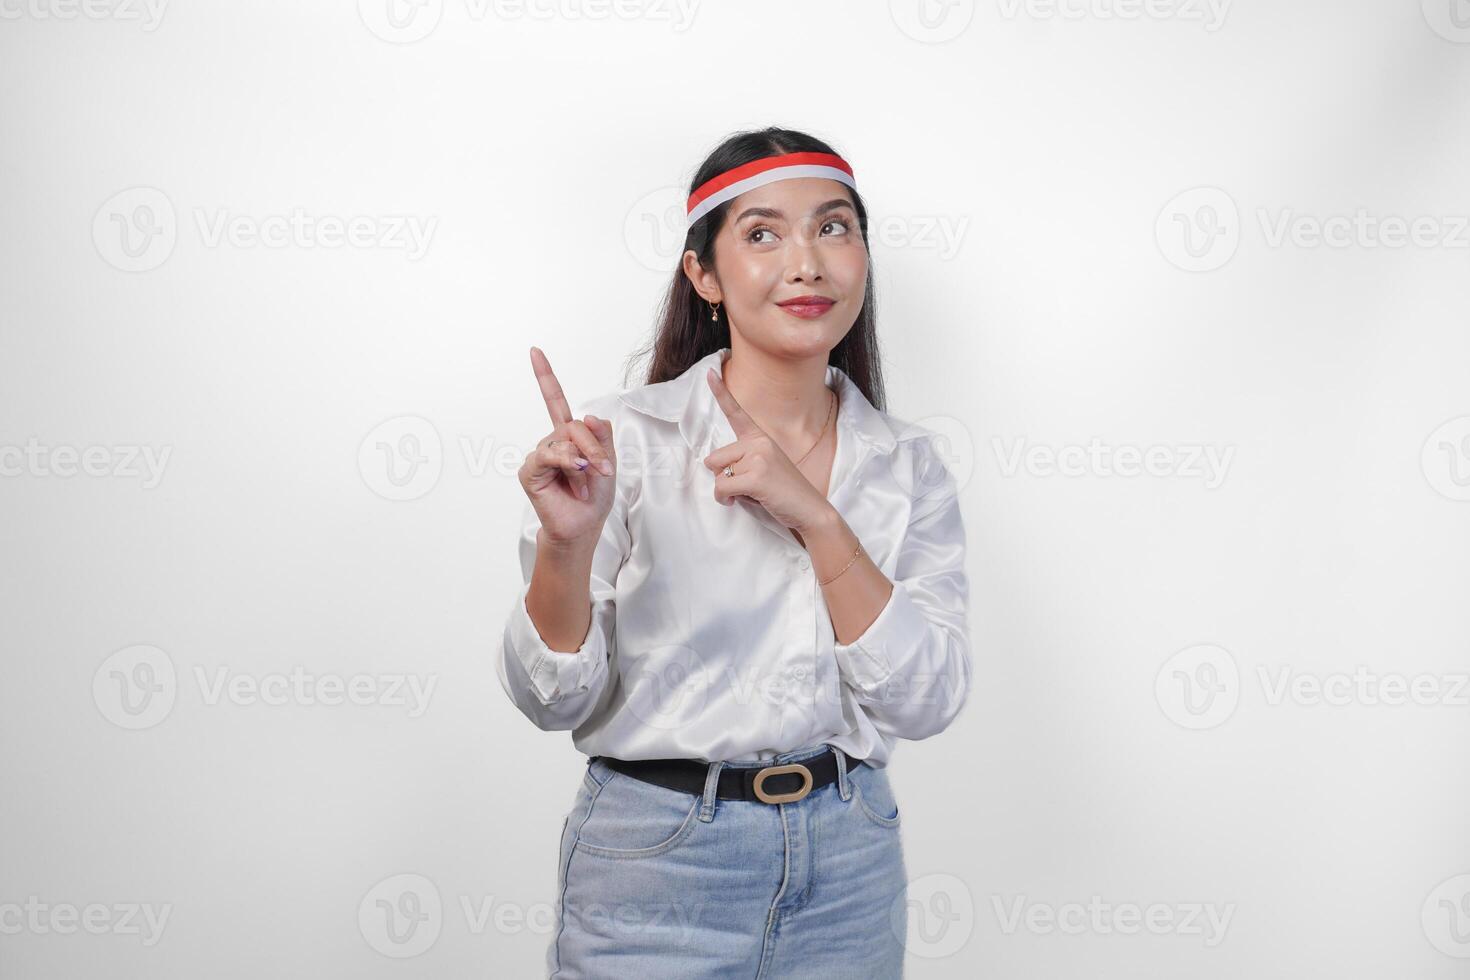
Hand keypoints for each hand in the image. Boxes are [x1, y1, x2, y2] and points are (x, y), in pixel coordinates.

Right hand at [517, 346, 616, 545]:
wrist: (583, 524)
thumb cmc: (595, 495)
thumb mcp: (608, 461)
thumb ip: (601, 436)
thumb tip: (587, 415)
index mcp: (569, 436)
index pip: (554, 400)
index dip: (545, 375)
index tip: (534, 350)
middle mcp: (552, 441)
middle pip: (574, 425)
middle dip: (594, 447)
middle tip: (604, 470)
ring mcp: (540, 454)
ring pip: (566, 440)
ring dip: (584, 461)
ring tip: (588, 482)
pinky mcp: (530, 470)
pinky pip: (549, 455)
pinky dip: (567, 463)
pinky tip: (575, 473)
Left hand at [702, 367, 835, 533]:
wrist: (810, 510)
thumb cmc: (784, 493)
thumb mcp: (765, 468)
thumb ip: (742, 461)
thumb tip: (714, 467)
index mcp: (760, 438)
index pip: (736, 412)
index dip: (720, 392)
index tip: (710, 372)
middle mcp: (759, 442)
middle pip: (714, 458)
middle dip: (723, 477)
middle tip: (746, 487)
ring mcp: (758, 458)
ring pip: (717, 475)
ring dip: (727, 490)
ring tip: (751, 494)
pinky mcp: (756, 477)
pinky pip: (721, 488)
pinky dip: (725, 499)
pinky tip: (740, 501)